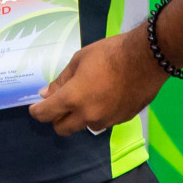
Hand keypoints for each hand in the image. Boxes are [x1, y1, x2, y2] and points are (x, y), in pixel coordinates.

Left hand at [29, 26, 166, 135]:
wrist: (147, 59)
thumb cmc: (110, 53)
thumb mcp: (80, 59)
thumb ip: (61, 80)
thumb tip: (46, 94)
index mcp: (73, 98)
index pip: (46, 113)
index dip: (37, 111)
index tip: (36, 107)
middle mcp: (88, 115)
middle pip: (63, 129)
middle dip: (57, 118)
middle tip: (60, 103)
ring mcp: (106, 120)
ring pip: (84, 126)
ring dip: (80, 116)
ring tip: (89, 95)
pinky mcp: (121, 120)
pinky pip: (103, 121)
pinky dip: (99, 113)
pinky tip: (107, 96)